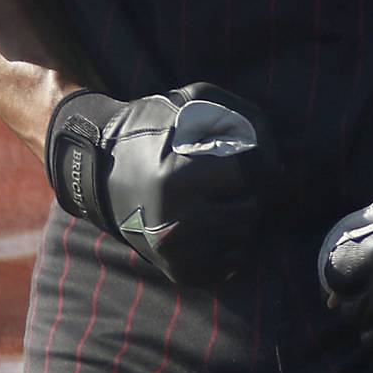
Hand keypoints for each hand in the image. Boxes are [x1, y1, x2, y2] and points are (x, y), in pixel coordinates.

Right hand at [46, 82, 280, 285]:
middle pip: (251, 208)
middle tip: (230, 180)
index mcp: (181, 178)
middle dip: (248, 191)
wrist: (96, 170)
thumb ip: (240, 117)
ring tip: (218, 199)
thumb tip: (277, 152)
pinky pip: (229, 264)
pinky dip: (230, 245)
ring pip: (243, 237)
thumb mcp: (190, 103)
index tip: (248, 158)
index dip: (258, 163)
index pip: (252, 176)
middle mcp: (179, 222)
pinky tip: (213, 225)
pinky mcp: (177, 270)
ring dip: (239, 216)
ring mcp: (177, 251)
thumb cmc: (149, 129)